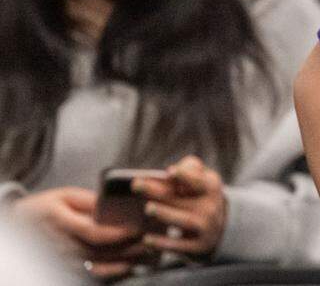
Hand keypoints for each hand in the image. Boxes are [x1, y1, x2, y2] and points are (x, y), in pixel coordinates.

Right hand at [11, 187, 147, 279]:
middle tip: (151, 240)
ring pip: (95, 264)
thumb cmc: (45, 207)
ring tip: (147, 252)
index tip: (137, 228)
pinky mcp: (62, 267)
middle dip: (127, 247)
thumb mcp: (64, 196)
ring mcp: (59, 259)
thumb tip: (116, 205)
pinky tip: (128, 266)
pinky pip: (88, 274)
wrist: (17, 226)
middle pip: (98, 250)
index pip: (91, 231)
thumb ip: (89, 201)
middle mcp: (58, 243)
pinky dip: (110, 272)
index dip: (116, 233)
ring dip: (123, 260)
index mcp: (58, 219)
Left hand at [132, 155, 226, 259]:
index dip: (185, 176)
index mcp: (210, 187)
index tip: (170, 172)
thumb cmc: (199, 197)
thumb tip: (169, 173)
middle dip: (159, 192)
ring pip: (184, 221)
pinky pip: (178, 246)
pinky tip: (146, 239)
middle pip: (183, 199)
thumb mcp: (202, 181)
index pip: (198, 180)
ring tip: (148, 208)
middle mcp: (210, 207)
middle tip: (136, 185)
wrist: (217, 230)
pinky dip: (162, 243)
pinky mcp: (197, 247)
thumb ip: (189, 169)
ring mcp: (206, 228)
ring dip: (165, 214)